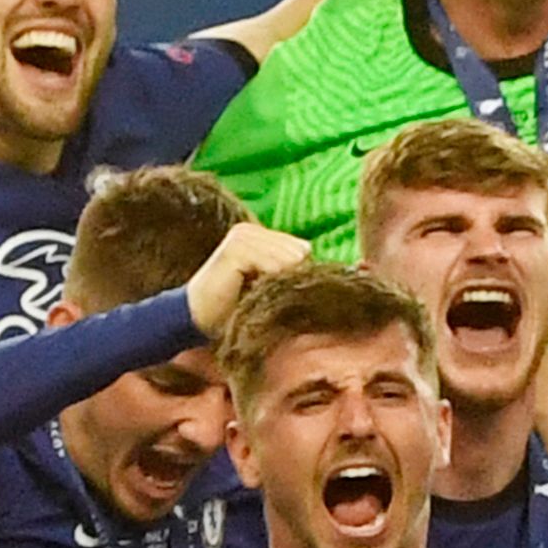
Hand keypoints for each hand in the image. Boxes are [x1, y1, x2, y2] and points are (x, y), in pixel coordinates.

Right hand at [180, 218, 311, 337]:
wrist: (197, 318)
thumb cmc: (235, 305)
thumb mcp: (270, 283)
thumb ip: (295, 270)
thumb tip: (351, 267)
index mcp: (260, 235)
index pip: (303, 249)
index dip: (296, 274)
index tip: (272, 288)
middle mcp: (251, 230)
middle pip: (300, 253)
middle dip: (287, 277)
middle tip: (257, 291)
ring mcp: (242, 236)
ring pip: (289, 260)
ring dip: (275, 283)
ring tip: (249, 290)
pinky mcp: (235, 249)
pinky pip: (274, 265)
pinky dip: (266, 282)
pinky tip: (243, 287)